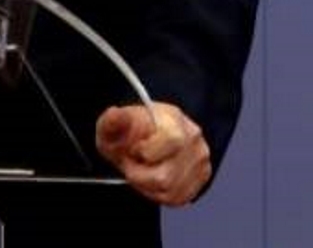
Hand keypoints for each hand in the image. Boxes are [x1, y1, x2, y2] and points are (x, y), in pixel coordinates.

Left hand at [95, 101, 211, 205]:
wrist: (148, 139)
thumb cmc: (133, 132)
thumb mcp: (115, 126)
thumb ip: (112, 122)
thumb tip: (114, 114)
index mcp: (174, 120)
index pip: (172, 141)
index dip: (145, 151)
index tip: (134, 149)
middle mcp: (193, 141)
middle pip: (165, 176)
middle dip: (139, 173)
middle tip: (132, 163)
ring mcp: (200, 163)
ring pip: (168, 190)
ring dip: (146, 184)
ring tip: (141, 169)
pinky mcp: (200, 181)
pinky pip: (175, 198)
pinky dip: (156, 192)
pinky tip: (150, 178)